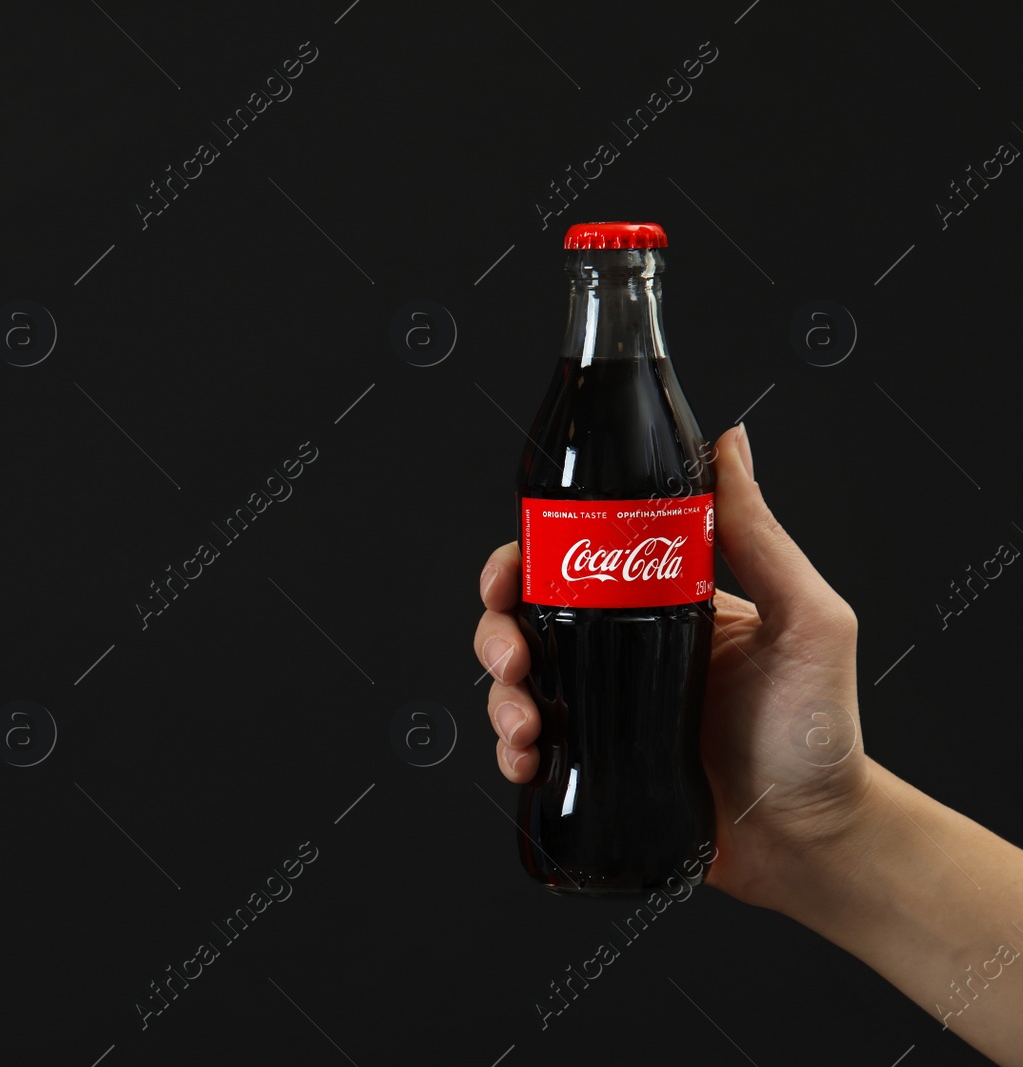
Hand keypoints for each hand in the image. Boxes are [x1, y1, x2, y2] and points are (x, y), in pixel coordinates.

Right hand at [473, 424, 874, 910]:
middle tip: (512, 657)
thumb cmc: (821, 734)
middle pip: (525, 622)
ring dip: (499, 697)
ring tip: (525, 727)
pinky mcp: (592, 770)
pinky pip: (526, 751)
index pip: (572, 563)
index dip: (524, 561)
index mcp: (659, 607)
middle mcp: (623, 654)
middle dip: (496, 633)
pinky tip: (526, 762)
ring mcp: (603, 714)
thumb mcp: (807, 621)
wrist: (812, 843)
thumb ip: (761, 536)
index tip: (510, 573)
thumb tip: (729, 443)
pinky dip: (510, 752)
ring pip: (515, 685)